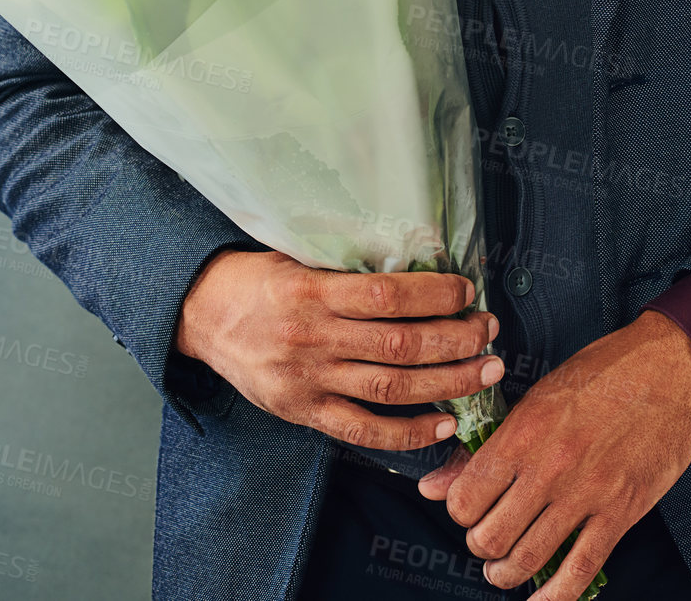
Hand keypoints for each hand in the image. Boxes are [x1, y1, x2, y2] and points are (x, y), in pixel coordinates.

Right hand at [173, 247, 502, 452]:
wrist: (200, 316)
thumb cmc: (255, 279)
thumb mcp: (295, 257)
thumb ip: (345, 270)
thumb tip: (415, 268)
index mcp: (311, 291)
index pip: (386, 295)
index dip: (434, 295)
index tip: (467, 291)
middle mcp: (312, 338)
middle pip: (398, 345)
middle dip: (454, 340)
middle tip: (490, 332)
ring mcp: (308, 380)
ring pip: (389, 389)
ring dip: (446, 383)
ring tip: (485, 373)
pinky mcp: (302, 412)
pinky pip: (362, 431)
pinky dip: (407, 432)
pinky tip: (443, 425)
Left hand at [416, 309, 690, 596]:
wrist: (670, 368)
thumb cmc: (602, 374)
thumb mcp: (537, 396)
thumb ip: (485, 445)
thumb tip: (433, 487)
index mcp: (523, 430)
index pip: (466, 497)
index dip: (460, 511)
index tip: (469, 509)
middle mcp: (548, 466)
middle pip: (491, 536)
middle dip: (482, 546)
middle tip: (488, 541)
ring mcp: (585, 493)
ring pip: (527, 558)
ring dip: (508, 573)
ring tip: (505, 570)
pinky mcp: (621, 512)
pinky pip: (580, 570)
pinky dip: (555, 596)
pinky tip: (542, 599)